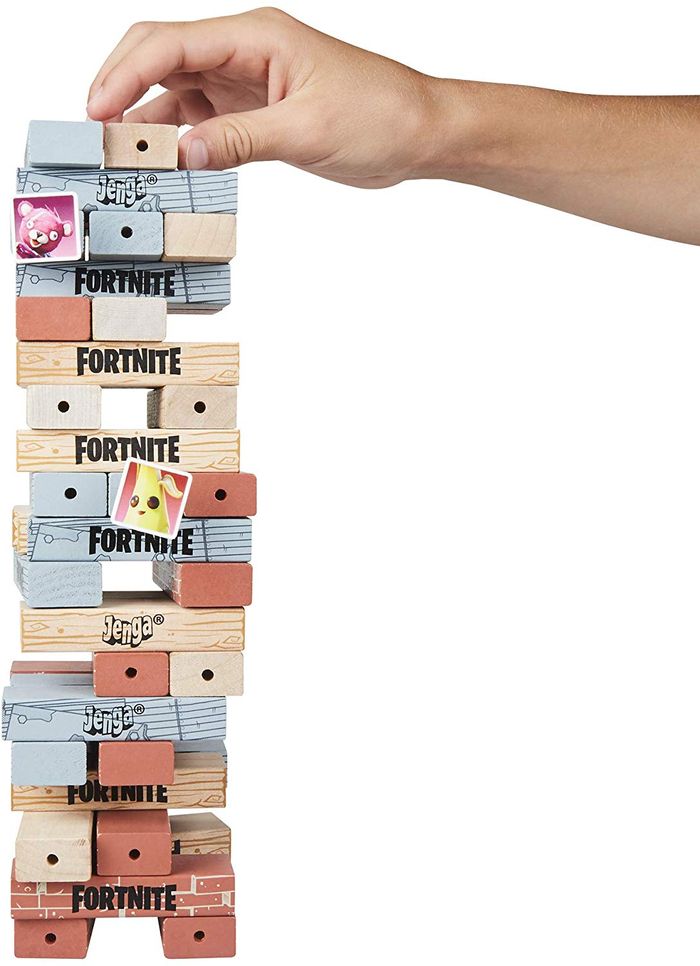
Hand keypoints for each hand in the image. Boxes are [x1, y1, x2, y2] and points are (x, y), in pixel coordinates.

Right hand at [86, 8, 438, 186]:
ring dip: (147, 121)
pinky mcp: (255, 112)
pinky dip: (180, 140)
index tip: (97, 111)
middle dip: (122, 91)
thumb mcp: (308, 130)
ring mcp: (246, 83)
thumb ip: (242, 140)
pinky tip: (163, 161)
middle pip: (161, 59)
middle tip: (96, 133)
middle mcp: (244, 53)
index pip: (170, 44)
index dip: (124, 74)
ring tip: (120, 155)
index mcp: (255, 37)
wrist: (417, 134)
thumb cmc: (379, 115)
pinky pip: (204, 122)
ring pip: (177, 92)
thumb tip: (183, 152)